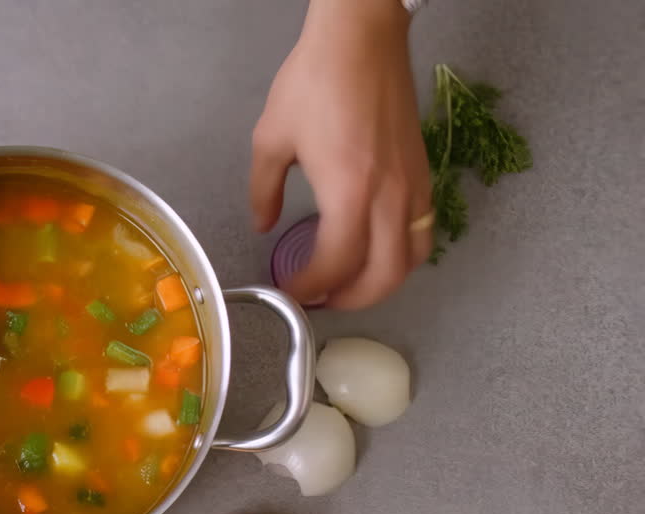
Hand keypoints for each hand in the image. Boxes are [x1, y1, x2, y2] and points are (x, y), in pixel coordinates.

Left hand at [250, 0, 431, 308]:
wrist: (361, 39)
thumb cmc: (316, 80)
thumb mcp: (271, 139)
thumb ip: (264, 190)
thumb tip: (264, 224)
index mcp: (349, 191)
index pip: (335, 263)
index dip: (309, 287)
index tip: (288, 291)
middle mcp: (389, 196)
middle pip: (384, 276)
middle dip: (351, 299)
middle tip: (320, 300)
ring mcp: (413, 185)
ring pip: (412, 258)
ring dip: (382, 282)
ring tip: (349, 284)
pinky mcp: (423, 172)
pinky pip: (423, 229)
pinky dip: (401, 254)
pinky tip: (375, 249)